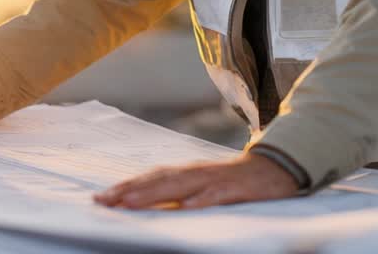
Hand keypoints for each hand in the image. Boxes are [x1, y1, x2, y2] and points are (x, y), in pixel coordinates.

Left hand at [93, 153, 298, 209]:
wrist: (275, 169)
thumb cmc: (234, 182)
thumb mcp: (203, 186)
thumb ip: (179, 193)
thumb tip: (148, 205)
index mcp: (187, 173)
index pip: (152, 178)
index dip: (127, 187)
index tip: (102, 198)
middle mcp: (196, 173)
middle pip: (159, 181)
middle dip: (131, 191)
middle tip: (106, 201)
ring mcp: (215, 180)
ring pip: (181, 186)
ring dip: (154, 194)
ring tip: (131, 203)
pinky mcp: (236, 189)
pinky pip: (217, 196)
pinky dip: (201, 200)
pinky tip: (186, 208)